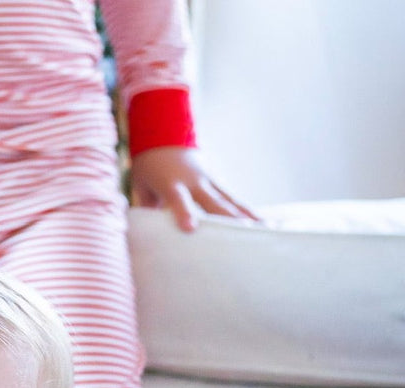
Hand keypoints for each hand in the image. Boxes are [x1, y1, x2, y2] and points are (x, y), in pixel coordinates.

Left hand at [130, 146, 257, 231]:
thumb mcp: (140, 185)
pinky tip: (262, 223)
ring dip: (246, 214)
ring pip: (229, 200)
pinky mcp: (217, 183)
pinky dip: (247, 210)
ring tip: (264, 229)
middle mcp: (194, 182)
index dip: (184, 213)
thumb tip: (148, 232)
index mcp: (171, 183)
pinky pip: (233, 199)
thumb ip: (146, 208)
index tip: (191, 229)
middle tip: (242, 233)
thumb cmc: (149, 166)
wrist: (166, 134)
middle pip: (212, 202)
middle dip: (227, 218)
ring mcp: (209, 181)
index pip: (178, 200)